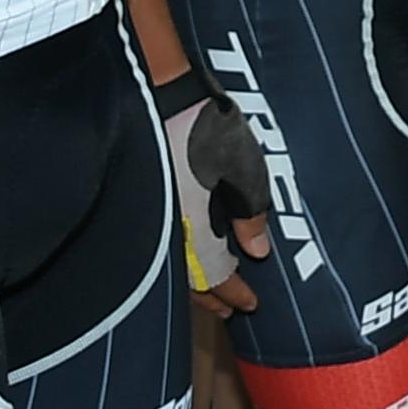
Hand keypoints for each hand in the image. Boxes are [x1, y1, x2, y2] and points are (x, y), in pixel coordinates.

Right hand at [156, 72, 273, 315]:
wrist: (163, 98)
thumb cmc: (209, 132)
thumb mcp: (245, 171)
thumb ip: (251, 214)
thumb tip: (257, 251)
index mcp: (198, 232)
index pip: (217, 278)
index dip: (233, 293)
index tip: (248, 306)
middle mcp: (173, 234)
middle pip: (191, 280)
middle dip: (210, 297)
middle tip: (227, 310)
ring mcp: (158, 218)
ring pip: (175, 265)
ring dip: (194, 282)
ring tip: (209, 291)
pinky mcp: (150, 201)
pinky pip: (166, 242)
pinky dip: (180, 258)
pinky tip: (189, 255)